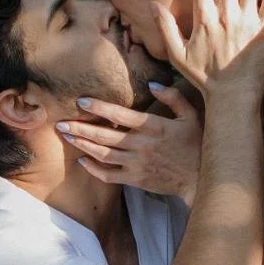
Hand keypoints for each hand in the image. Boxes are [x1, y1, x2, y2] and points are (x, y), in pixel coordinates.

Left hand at [57, 84, 202, 198]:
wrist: (202, 179)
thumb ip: (173, 98)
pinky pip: (109, 175)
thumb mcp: (192, 116)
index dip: (99, 107)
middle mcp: (142, 145)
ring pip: (102, 154)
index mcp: (154, 127)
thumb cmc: (198, 145)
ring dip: (82, 144)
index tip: (81, 101)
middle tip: (60, 122)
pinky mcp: (136, 179)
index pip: (120, 115)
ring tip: (66, 135)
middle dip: (80, 127)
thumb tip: (153, 85)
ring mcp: (137, 164)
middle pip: (104, 135)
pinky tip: (82, 161)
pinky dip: (94, 169)